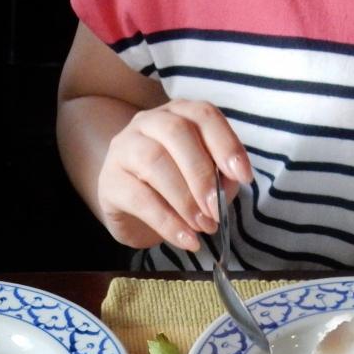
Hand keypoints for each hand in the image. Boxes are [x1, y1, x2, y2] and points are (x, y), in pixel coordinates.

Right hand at [95, 99, 251, 251]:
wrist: (130, 210)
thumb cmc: (172, 189)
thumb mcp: (203, 180)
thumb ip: (220, 178)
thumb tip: (229, 186)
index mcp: (177, 114)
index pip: (204, 115)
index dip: (226, 144)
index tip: (244, 176)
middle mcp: (148, 122)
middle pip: (176, 133)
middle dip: (202, 174)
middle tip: (216, 210)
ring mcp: (123, 149)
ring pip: (154, 162)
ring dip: (184, 199)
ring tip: (202, 227)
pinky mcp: (109, 182)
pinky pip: (139, 199)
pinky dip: (167, 222)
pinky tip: (185, 239)